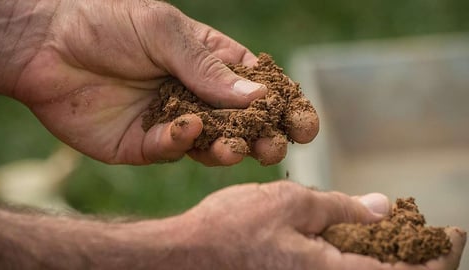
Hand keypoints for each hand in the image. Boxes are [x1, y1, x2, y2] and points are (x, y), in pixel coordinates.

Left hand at [0, 0, 313, 164]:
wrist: (45, 45)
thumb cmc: (106, 23)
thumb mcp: (164, 32)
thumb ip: (209, 68)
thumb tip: (257, 97)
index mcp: (210, 63)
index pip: (258, 88)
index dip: (285, 106)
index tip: (307, 123)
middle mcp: (197, 96)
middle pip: (243, 124)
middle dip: (266, 136)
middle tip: (278, 146)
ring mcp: (174, 121)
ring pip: (214, 144)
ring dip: (230, 148)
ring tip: (238, 147)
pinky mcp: (146, 144)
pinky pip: (172, 149)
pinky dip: (181, 141)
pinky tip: (185, 128)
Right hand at [171, 181, 465, 269]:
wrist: (185, 258)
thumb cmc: (232, 229)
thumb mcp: (291, 203)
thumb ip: (342, 207)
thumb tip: (384, 206)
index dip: (440, 255)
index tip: (452, 232)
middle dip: (419, 258)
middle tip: (428, 232)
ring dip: (390, 256)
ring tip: (396, 229)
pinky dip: (360, 257)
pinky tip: (356, 235)